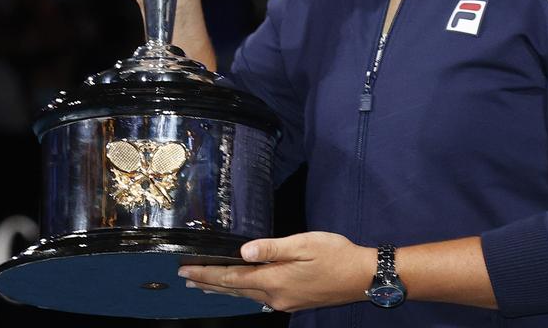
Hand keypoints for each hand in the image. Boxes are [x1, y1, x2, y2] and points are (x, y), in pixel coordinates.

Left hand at [178, 232, 376, 312]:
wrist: (362, 277)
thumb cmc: (336, 255)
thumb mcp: (304, 244)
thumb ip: (271, 248)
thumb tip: (242, 251)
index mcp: (275, 280)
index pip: (232, 277)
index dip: (207, 273)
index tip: (186, 269)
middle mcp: (276, 296)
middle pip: (235, 290)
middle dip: (209, 283)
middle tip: (186, 277)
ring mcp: (285, 302)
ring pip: (246, 296)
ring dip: (223, 290)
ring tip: (204, 286)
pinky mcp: (293, 302)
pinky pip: (259, 299)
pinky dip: (242, 293)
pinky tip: (241, 291)